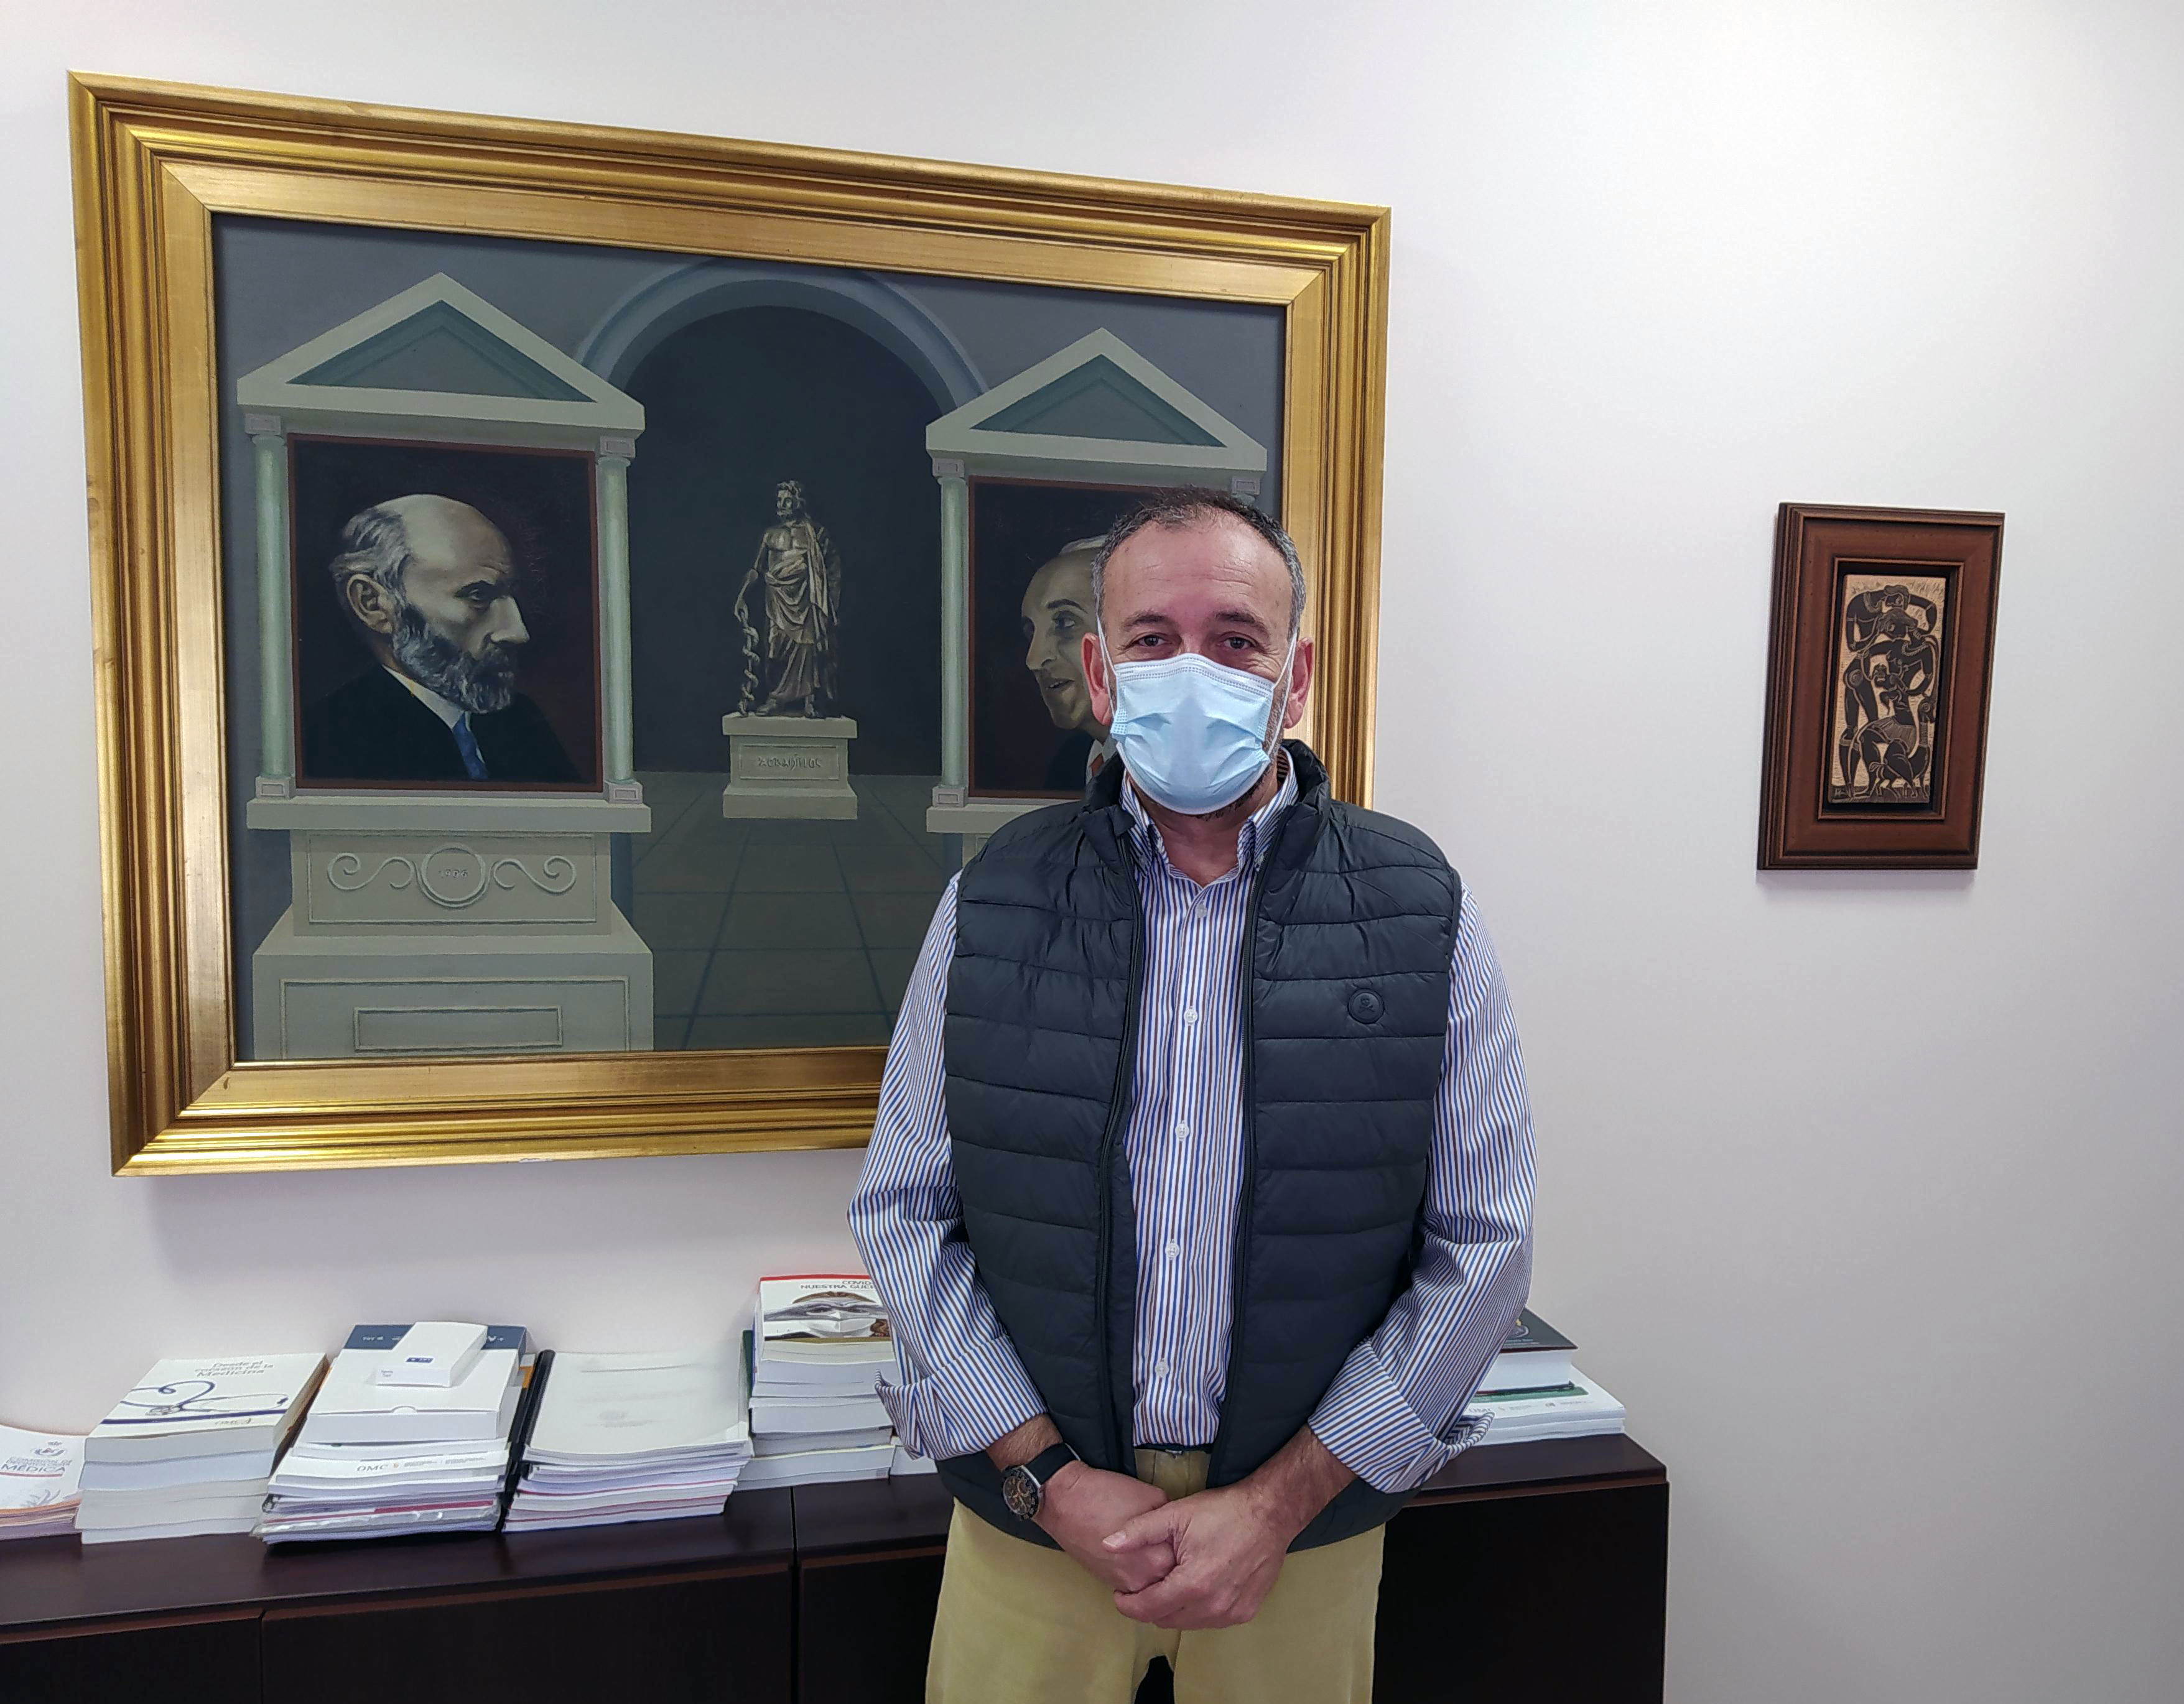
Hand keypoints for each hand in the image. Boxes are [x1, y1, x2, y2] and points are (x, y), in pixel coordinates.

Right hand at [1035, 1462, 1178, 1594]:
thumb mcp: (1153, 1497)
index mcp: (1158, 1558)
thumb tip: (1181, 1531)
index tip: (1188, 1534)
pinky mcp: (1110, 1583)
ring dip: (1157, 1568)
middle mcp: (1143, 1579)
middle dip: (1175, 1559)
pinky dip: (1140, 1570)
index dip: (1188, 1544)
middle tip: (1172, 1538)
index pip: (1187, 1560)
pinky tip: (1137, 1551)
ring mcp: (1125, 1585)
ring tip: (1152, 1544)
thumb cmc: (1107, 1495)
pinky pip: (1136, 1583)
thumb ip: (1171, 1520)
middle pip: (1173, 1576)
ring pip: (1154, 1583)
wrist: (1066, 1502)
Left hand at [1101, 1427, 1352, 1629]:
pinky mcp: (1245, 1612)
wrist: (1269, 1513)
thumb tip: (1106, 1545)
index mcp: (1192, 1584)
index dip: (1127, 1604)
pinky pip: (1210, 1620)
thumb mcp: (1176, 1514)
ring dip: (1173, 1609)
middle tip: (1143, 1586)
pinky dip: (1197, 1609)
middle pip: (1166, 1620)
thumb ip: (1138, 1532)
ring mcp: (1231, 1613)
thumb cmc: (1222, 1512)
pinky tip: (1196, 1587)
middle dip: (1149, 1606)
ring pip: (1188, 1623)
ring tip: (1169, 1584)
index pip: (1147, 1609)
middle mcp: (1213, 1607)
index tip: (1119, 1593)